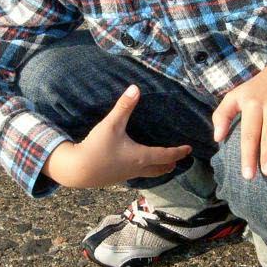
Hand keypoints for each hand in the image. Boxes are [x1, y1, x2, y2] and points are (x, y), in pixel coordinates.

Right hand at [42, 85, 191, 188]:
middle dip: (171, 163)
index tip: (189, 149)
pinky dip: (145, 170)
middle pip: (160, 169)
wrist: (77, 170)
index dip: (179, 152)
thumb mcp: (111, 125)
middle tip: (179, 159)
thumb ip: (123, 107)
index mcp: (141, 156)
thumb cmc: (96, 148)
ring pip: (149, 174)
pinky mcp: (117, 178)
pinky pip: (137, 174)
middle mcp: (138, 168)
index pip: (166, 155)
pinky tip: (138, 164)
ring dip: (159, 168)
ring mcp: (127, 175)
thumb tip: (135, 88)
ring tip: (165, 164)